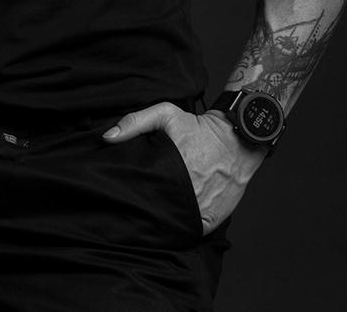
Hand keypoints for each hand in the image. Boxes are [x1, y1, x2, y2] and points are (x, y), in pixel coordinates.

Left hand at [102, 102, 263, 234]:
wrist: (239, 140)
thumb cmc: (200, 128)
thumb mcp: (165, 114)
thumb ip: (135, 123)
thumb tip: (107, 138)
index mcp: (169, 171)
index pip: (140, 193)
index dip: (129, 196)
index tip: (121, 196)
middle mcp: (184, 194)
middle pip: (153, 211)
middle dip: (143, 209)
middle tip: (134, 207)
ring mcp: (199, 210)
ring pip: (171, 226)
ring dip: (162, 222)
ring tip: (151, 217)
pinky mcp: (211, 220)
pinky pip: (190, 232)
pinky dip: (181, 230)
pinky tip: (172, 224)